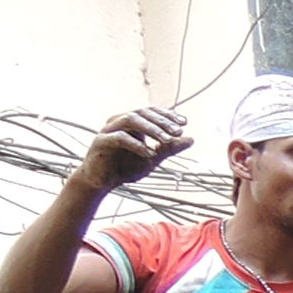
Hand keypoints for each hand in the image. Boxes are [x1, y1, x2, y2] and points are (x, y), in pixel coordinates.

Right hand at [75, 106, 189, 193]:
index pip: (150, 111)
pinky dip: (136, 144)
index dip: (167, 114)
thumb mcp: (153, 158)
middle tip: (178, 131)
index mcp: (131, 122)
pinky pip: (119, 138)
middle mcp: (119, 121)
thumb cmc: (125, 167)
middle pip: (142, 113)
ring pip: (130, 120)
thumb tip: (191, 139)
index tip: (185, 122)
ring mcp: (108, 130)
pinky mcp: (101, 142)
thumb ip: (169, 148)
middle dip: (162, 121)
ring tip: (167, 140)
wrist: (102, 181)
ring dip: (151, 129)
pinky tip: (149, 153)